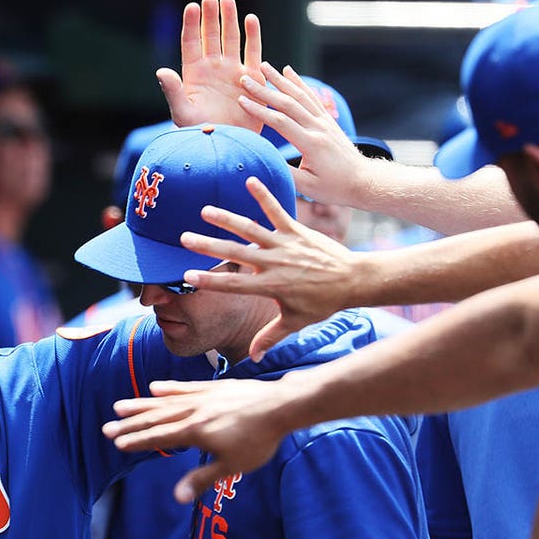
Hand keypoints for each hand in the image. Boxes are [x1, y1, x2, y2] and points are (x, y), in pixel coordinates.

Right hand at [102, 378, 296, 503]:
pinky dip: (168, 388)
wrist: (280, 406)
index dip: (137, 442)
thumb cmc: (258, 440)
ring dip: (141, 405)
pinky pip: (185, 388)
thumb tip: (177, 497)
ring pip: (165, 402)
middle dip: (130, 425)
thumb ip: (202, 479)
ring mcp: (202, 397)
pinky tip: (154, 387)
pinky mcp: (213, 388)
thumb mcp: (232, 466)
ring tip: (119, 406)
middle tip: (106, 427)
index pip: (159, 438)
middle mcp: (193, 412)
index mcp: (195, 432)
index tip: (117, 444)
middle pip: (155, 419)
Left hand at [158, 0, 263, 130]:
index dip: (191, 25)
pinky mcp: (252, 79)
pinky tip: (251, 19)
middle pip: (211, 36)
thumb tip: (161, 71)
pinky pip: (253, 53)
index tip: (191, 6)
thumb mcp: (182, 112)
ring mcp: (233, 72)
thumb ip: (172, 91)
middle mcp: (213, 69)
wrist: (226, 147)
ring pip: (231, 40)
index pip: (191, 43)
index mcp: (194, 74)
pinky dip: (253, 36)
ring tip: (227, 1)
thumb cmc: (200, 133)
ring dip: (230, 21)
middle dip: (211, 17)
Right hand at [176, 176, 359, 359]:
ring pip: (251, 229)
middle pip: (235, 253)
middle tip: (183, 238)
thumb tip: (252, 358)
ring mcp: (285, 245)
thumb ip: (270, 337)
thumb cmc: (324, 303)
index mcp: (270, 286)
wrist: (354, 280)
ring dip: (227, 219)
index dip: (209, 279)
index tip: (187, 276)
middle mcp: (274, 263)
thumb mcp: (296, 322)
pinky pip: (278, 211)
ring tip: (205, 210)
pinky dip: (264, 195)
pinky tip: (249, 180)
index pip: (233, 284)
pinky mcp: (297, 231)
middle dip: (208, 245)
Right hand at [237, 63, 379, 206]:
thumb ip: (284, 172)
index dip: (259, 110)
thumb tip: (260, 160)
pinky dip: (299, 83)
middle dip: (264, 90)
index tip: (241, 100)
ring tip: (264, 66)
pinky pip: (311, 97)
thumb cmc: (333, 188)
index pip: (280, 122)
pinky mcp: (327, 120)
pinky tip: (289, 72)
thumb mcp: (307, 187)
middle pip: (288, 103)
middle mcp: (318, 128)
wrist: (363, 181)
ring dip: (280, 80)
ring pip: (299, 95)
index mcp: (311, 144)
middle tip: (245, 78)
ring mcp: (324, 122)